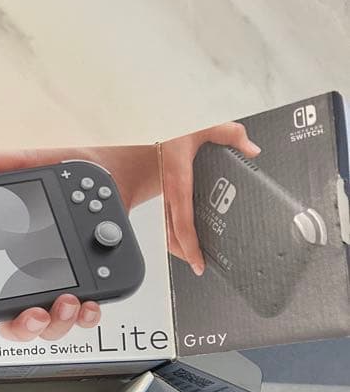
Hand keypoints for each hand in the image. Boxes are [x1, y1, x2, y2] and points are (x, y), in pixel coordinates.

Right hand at [0, 149, 102, 347]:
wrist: (102, 173)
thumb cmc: (52, 173)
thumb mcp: (9, 164)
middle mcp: (25, 282)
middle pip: (15, 326)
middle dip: (23, 327)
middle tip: (34, 314)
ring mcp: (56, 288)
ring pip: (50, 327)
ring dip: (56, 324)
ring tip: (66, 302)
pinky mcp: (87, 288)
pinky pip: (84, 317)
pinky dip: (86, 317)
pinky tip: (87, 304)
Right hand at [160, 123, 260, 275]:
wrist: (141, 125)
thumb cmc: (168, 126)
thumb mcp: (202, 125)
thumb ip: (230, 134)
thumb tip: (251, 149)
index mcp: (178, 181)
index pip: (183, 223)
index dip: (189, 247)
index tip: (197, 262)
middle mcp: (168, 191)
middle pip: (171, 233)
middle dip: (184, 253)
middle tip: (198, 266)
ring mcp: (163, 192)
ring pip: (166, 227)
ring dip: (177, 244)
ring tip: (192, 255)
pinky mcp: (162, 190)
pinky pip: (166, 215)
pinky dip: (174, 229)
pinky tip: (184, 233)